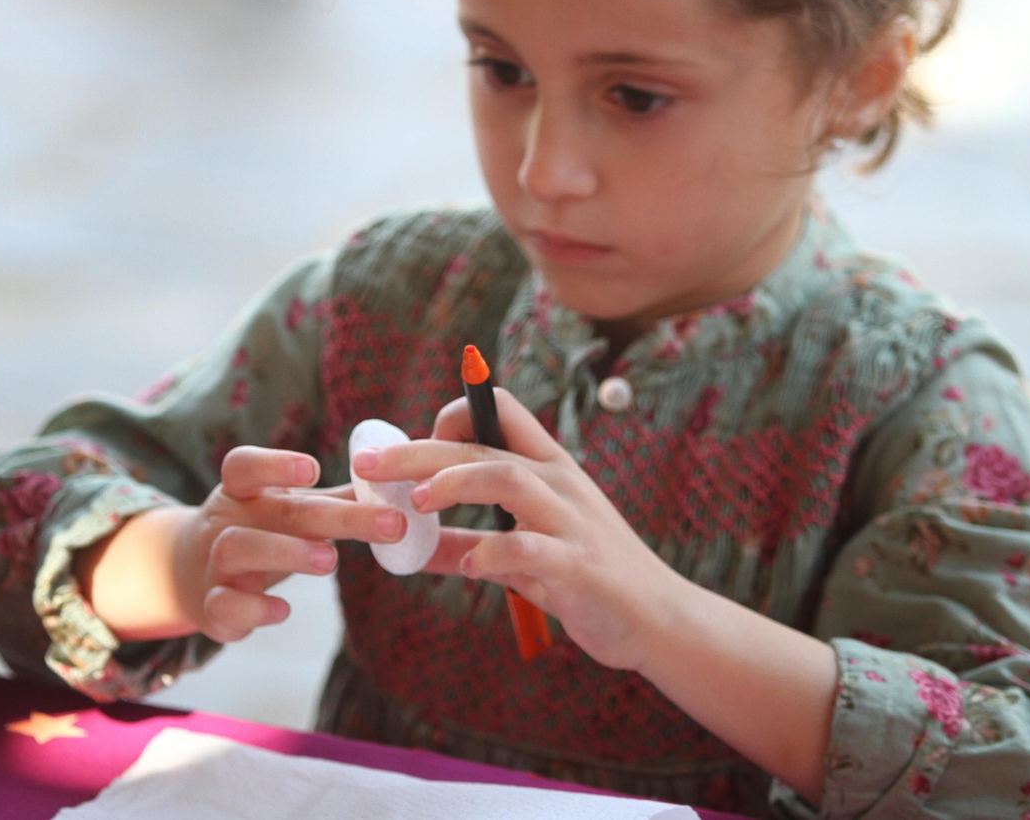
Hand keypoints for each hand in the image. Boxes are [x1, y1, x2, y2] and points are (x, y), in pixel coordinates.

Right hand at [174, 446, 406, 643]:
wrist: (189, 572)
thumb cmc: (258, 531)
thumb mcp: (286, 510)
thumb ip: (336, 499)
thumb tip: (393, 484)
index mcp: (243, 492)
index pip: (245, 466)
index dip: (276, 465)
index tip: (314, 469)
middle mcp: (226, 521)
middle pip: (276, 512)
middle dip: (332, 517)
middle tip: (388, 524)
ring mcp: (214, 563)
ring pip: (237, 549)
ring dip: (287, 553)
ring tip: (331, 561)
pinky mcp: (212, 605)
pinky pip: (224, 606)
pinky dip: (253, 609)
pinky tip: (283, 610)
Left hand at [352, 389, 685, 672]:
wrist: (659, 620)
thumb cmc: (587, 580)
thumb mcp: (523, 556)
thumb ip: (469, 544)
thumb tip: (409, 546)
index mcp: (548, 469)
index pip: (500, 409)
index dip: (450, 417)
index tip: (408, 450)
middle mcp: (560, 483)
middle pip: (484, 444)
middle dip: (420, 449)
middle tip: (369, 463)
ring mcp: (572, 522)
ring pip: (509, 478)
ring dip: (455, 483)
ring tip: (414, 502)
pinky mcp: (580, 566)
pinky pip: (531, 549)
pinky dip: (494, 553)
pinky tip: (469, 566)